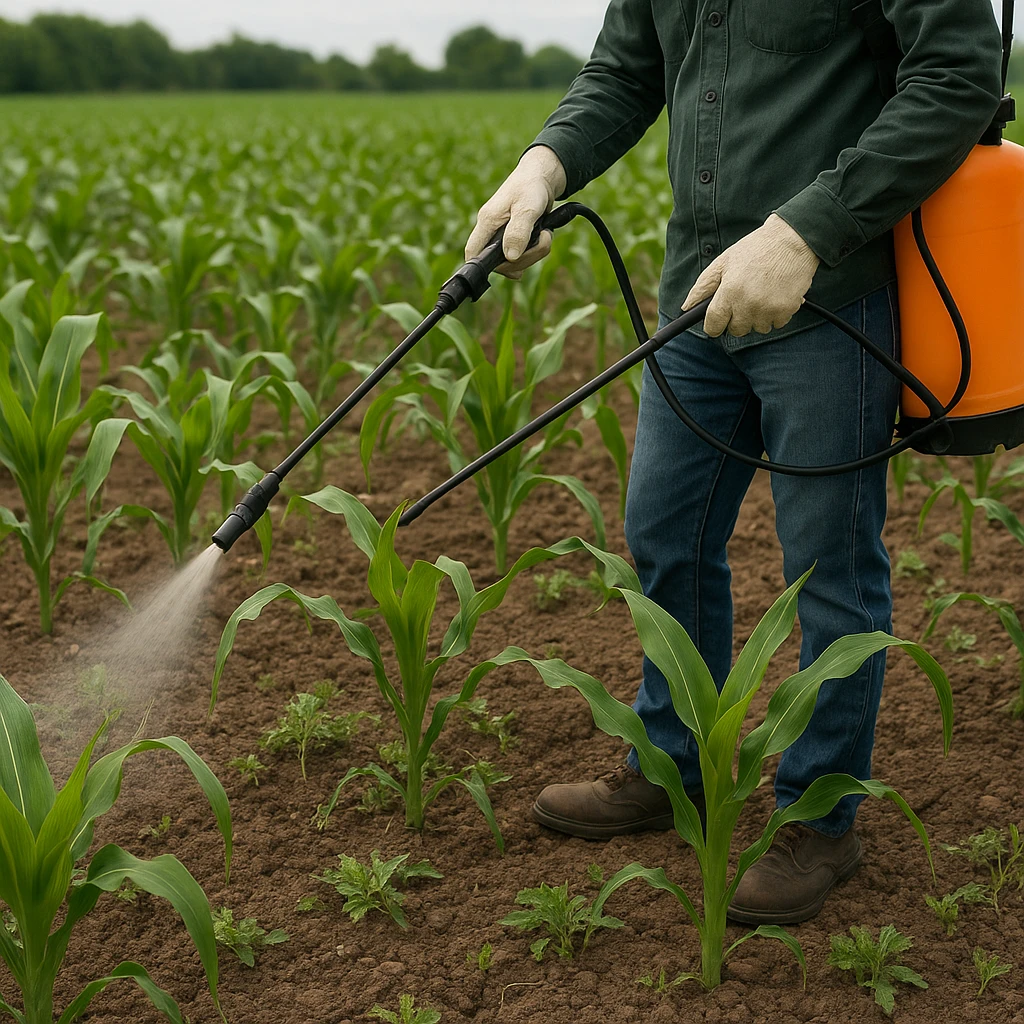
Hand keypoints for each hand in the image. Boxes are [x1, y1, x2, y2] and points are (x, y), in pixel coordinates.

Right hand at [465, 146, 566, 279]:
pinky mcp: (515, 239)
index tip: (504, 268)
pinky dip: (537, 251)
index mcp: (487, 222)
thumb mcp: (527, 208)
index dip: (481, 266)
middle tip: (543, 241)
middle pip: (499, 264)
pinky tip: (543, 237)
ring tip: (546, 234)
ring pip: (514, 262)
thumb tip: (510, 257)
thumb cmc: (531, 187)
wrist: (542, 177)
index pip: (473, 251)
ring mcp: (503, 237)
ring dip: (535, 254)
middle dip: (525, 259)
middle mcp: (492, 231)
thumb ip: (518, 232)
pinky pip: (523, 257)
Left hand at [682, 214, 820, 337]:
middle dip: (737, 319)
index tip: (718, 320)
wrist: (794, 239)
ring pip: (757, 329)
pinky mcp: (786, 310)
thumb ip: (702, 287)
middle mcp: (747, 304)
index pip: (713, 326)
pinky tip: (776, 295)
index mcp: (729, 292)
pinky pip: (776, 324)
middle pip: (736, 331)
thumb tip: (686, 307)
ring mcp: (768, 309)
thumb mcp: (723, 262)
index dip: (714, 325)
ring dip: (758, 317)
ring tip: (762, 294)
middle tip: (744, 299)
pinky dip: (775, 314)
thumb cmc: (756, 249)